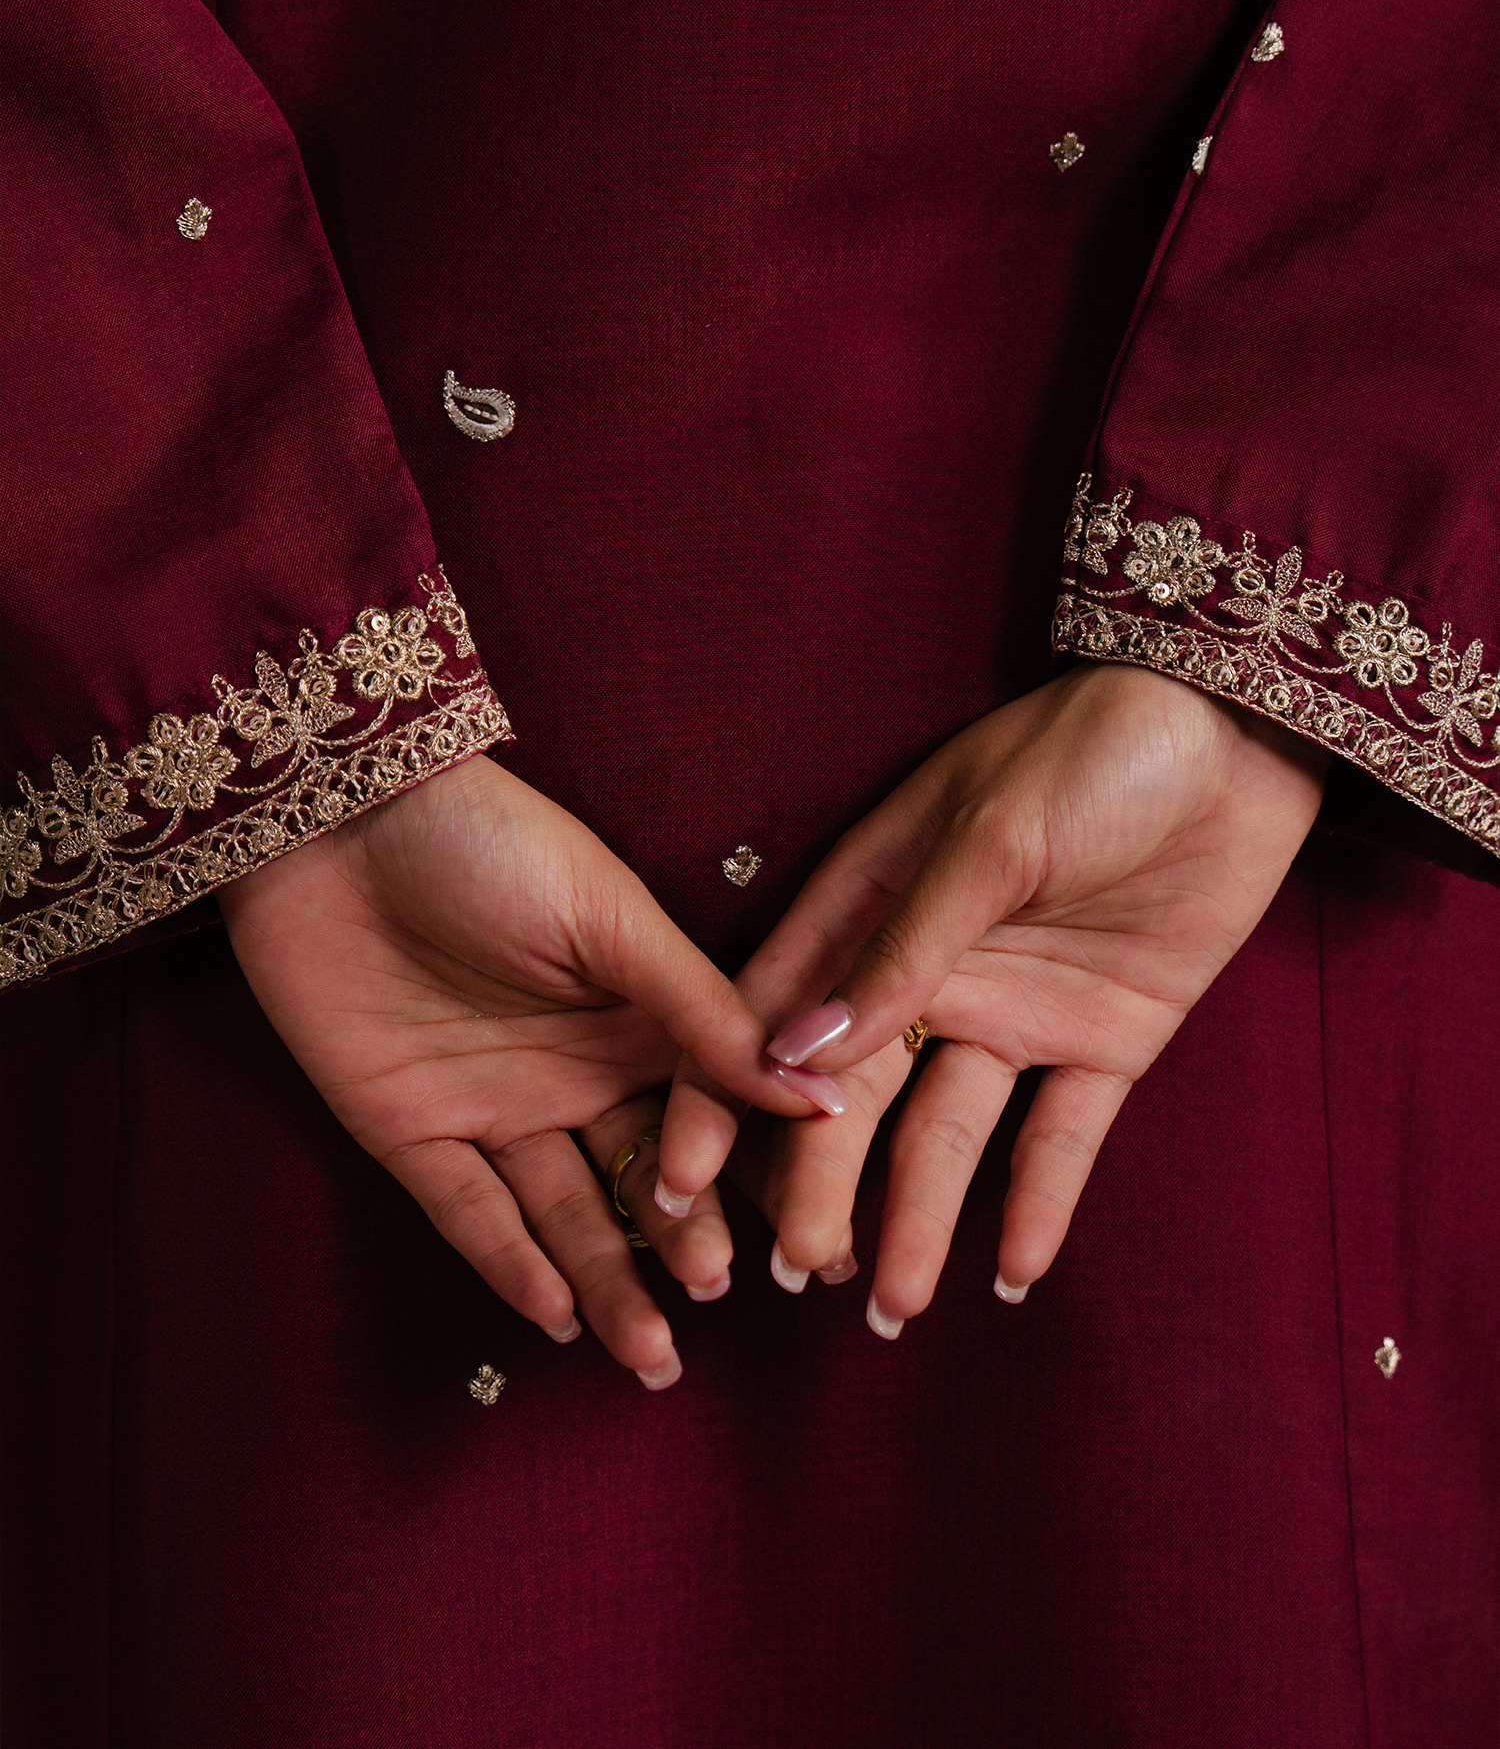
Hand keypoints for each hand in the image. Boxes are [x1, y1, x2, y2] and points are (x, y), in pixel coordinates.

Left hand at [219, 754, 765, 1386]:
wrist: (339, 818)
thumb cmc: (493, 843)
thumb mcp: (616, 920)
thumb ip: (705, 1014)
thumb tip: (821, 1089)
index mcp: (637, 1017)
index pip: (703, 1117)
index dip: (744, 1176)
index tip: (798, 1237)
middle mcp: (575, 1071)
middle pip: (638, 1177)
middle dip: (680, 1244)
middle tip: (716, 1300)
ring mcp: (493, 1104)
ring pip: (561, 1212)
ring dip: (606, 1279)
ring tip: (651, 1354)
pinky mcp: (408, 1129)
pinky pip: (467, 1212)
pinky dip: (511, 1262)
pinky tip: (558, 1312)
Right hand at [659, 666, 1326, 1329]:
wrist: (1238, 734)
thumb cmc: (1090, 753)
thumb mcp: (986, 842)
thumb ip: (900, 950)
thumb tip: (794, 1053)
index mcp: (875, 901)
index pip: (777, 1009)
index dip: (723, 1091)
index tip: (676, 1179)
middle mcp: (934, 968)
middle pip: (856, 1093)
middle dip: (820, 1182)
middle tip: (797, 1271)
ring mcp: (1017, 1009)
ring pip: (949, 1133)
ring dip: (919, 1216)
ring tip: (894, 1306)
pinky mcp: (1104, 1038)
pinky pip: (1062, 1137)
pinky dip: (1039, 1204)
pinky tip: (1014, 1274)